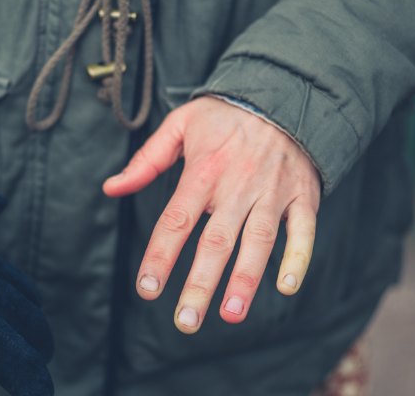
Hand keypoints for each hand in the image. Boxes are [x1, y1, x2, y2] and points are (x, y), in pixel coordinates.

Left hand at [103, 96, 320, 333]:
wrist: (286, 93)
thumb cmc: (226, 115)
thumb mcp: (181, 124)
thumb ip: (146, 160)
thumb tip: (111, 188)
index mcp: (203, 172)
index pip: (176, 220)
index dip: (161, 256)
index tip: (147, 289)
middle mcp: (237, 186)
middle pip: (216, 241)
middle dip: (200, 284)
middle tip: (186, 321)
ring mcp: (272, 193)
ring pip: (258, 242)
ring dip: (245, 280)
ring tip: (230, 315)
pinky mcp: (303, 196)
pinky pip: (303, 231)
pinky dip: (298, 258)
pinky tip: (286, 287)